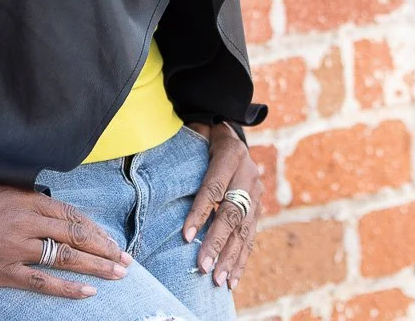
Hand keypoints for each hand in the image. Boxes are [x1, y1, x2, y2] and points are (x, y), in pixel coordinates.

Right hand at [0, 180, 133, 297]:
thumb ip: (22, 197)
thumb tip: (43, 205)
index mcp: (25, 200)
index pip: (70, 215)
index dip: (94, 228)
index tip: (110, 238)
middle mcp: (26, 224)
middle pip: (75, 236)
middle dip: (104, 248)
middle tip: (125, 259)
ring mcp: (15, 250)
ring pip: (66, 258)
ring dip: (96, 266)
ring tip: (118, 274)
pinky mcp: (2, 272)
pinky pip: (42, 282)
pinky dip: (67, 287)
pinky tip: (87, 292)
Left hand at [180, 121, 261, 290]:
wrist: (230, 133)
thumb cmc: (203, 136)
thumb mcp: (196, 132)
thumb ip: (184, 144)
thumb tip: (156, 155)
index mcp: (231, 154)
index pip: (214, 187)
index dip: (200, 212)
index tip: (185, 237)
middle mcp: (249, 174)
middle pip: (233, 212)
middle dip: (218, 242)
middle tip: (204, 266)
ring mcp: (256, 193)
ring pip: (245, 229)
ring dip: (232, 257)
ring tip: (219, 281)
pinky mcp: (258, 208)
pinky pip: (251, 236)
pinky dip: (241, 260)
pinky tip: (232, 280)